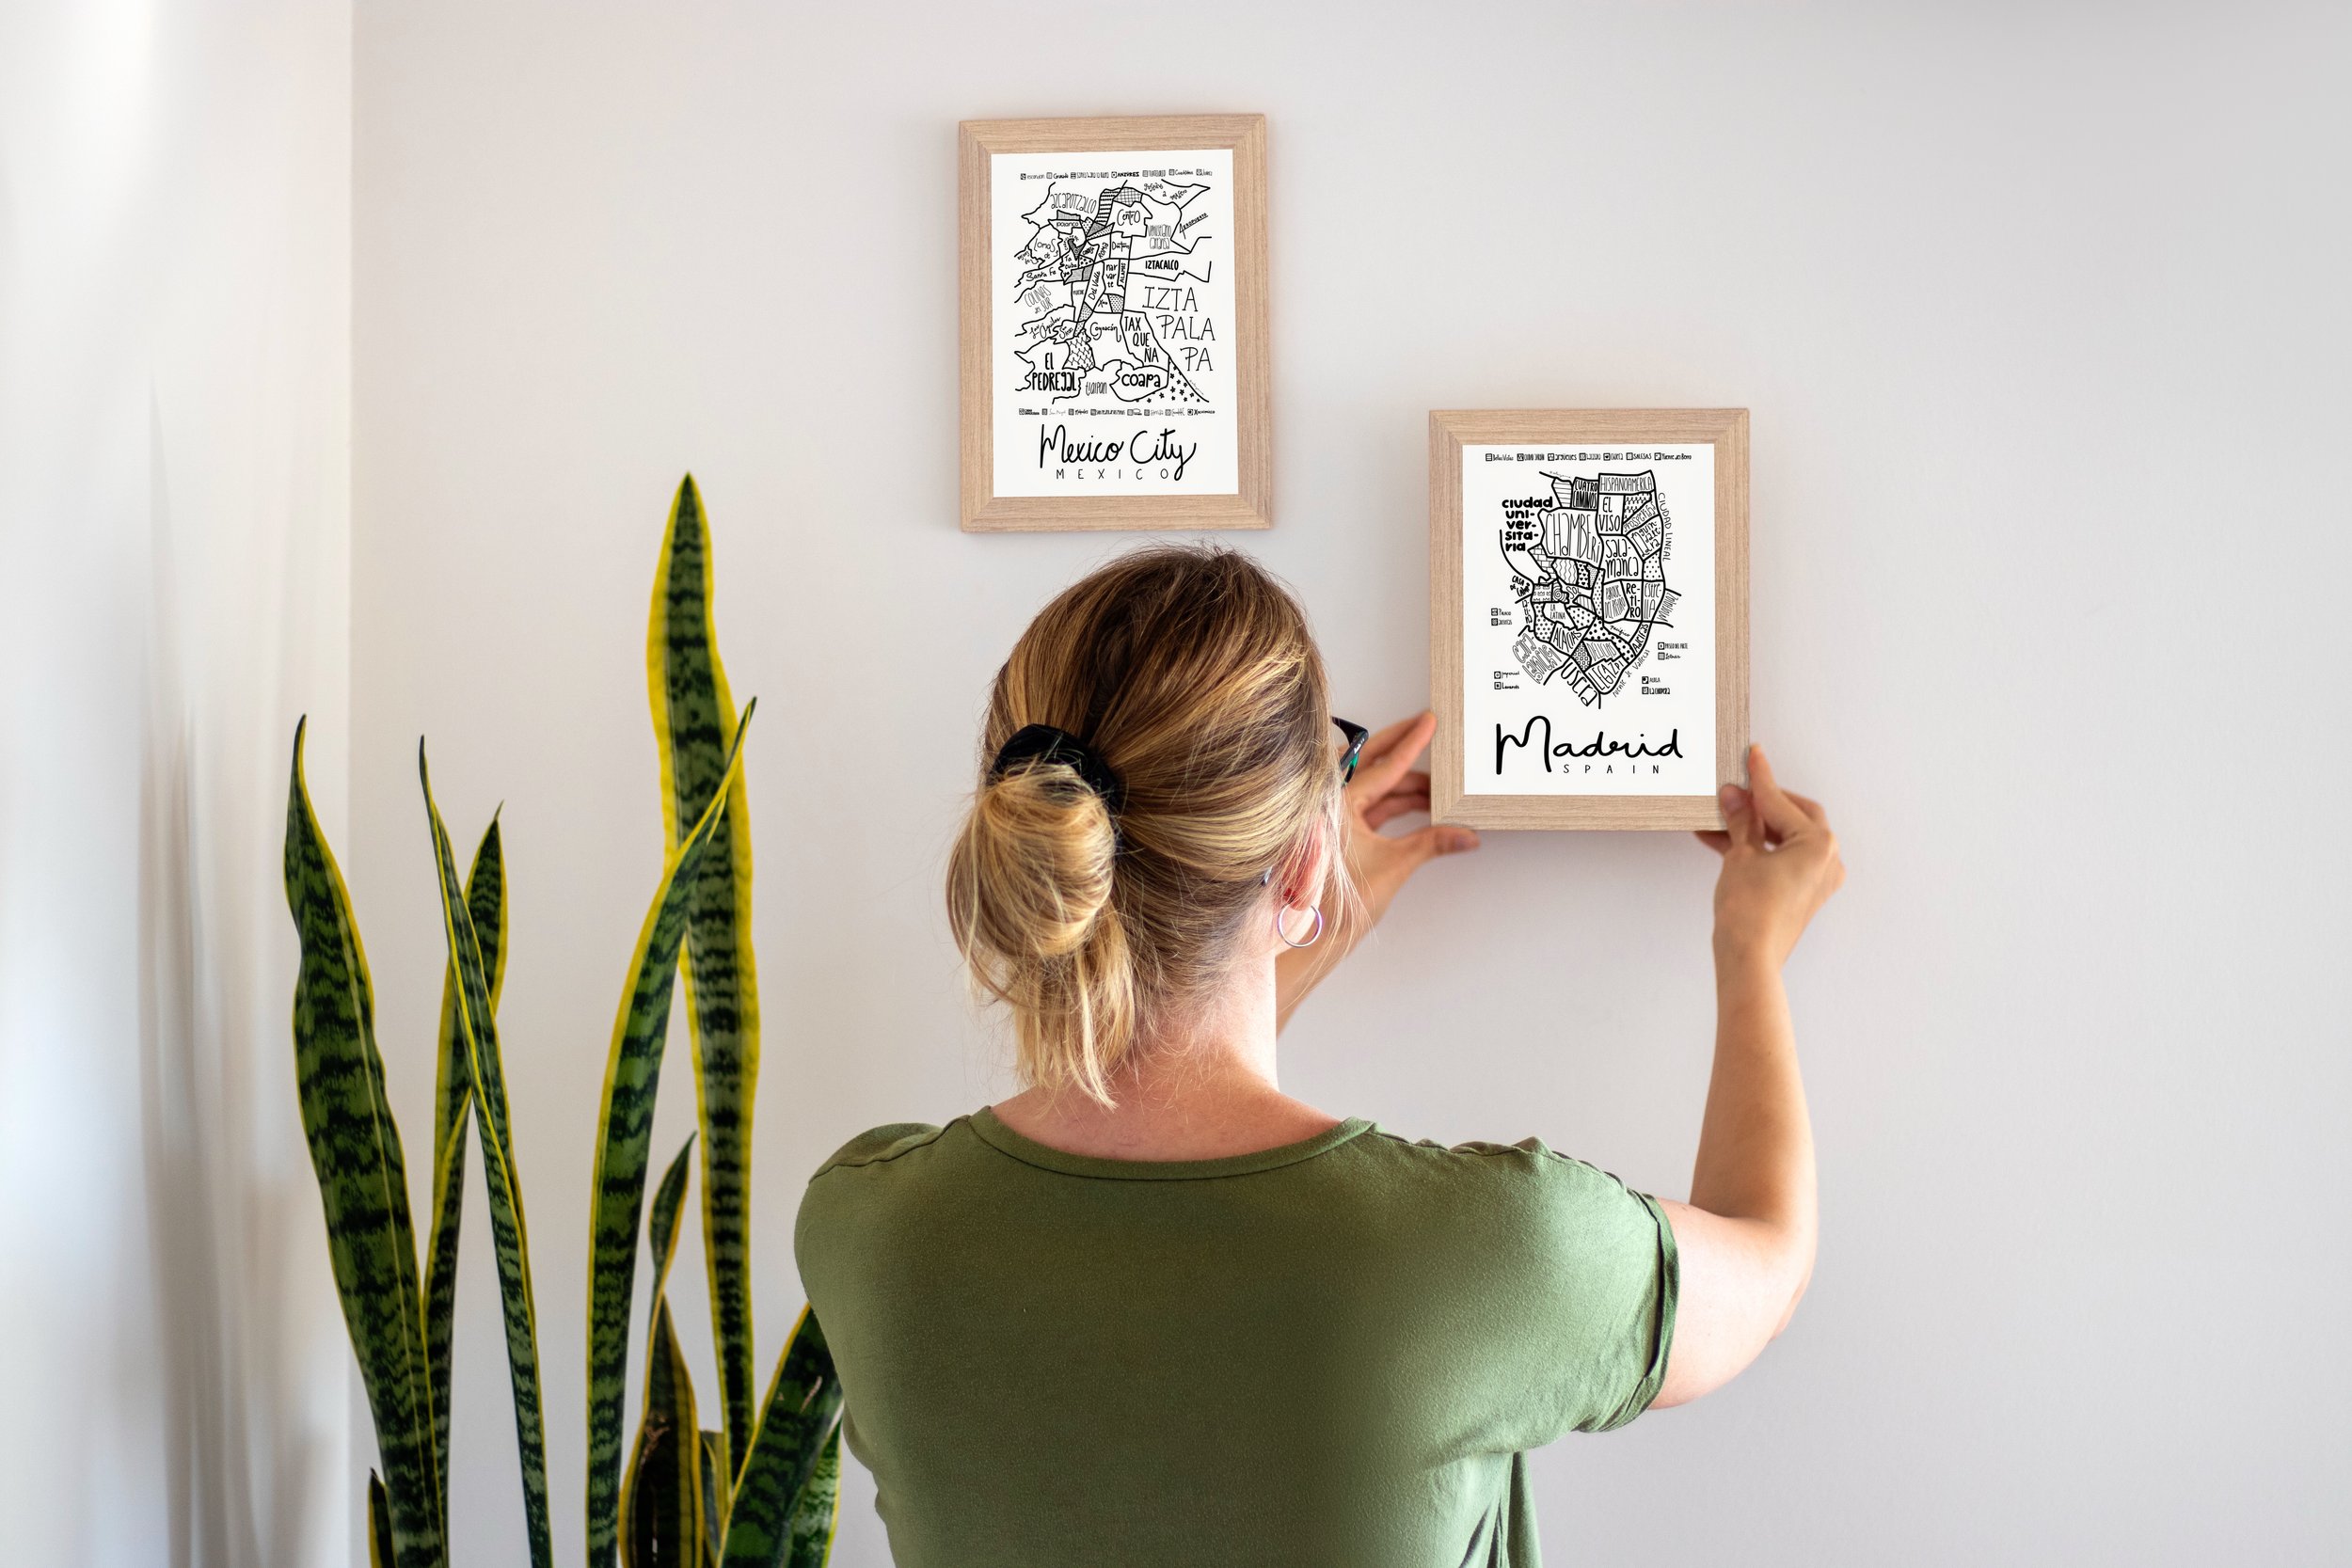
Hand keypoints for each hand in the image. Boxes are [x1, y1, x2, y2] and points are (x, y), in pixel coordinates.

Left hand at [1336, 712, 1479, 933]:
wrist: (1315, 936)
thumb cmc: (1338, 905)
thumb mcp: (1393, 867)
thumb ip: (1431, 843)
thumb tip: (1468, 835)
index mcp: (1337, 803)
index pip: (1382, 766)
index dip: (1410, 743)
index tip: (1428, 722)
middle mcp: (1331, 803)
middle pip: (1371, 763)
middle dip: (1401, 745)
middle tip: (1426, 725)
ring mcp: (1335, 816)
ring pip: (1375, 787)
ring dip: (1407, 784)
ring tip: (1440, 783)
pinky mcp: (1341, 830)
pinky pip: (1372, 805)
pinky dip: (1397, 803)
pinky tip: (1423, 804)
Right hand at [1696, 744, 1843, 970]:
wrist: (1748, 958)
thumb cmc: (1751, 912)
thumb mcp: (1741, 854)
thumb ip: (1741, 820)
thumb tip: (1734, 796)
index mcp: (1819, 843)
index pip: (1781, 801)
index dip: (1760, 778)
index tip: (1752, 756)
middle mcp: (1826, 860)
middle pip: (1791, 815)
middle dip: (1760, 803)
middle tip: (1733, 792)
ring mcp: (1815, 879)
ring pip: (1783, 838)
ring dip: (1753, 826)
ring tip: (1719, 817)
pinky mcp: (1801, 893)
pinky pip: (1779, 859)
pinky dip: (1756, 848)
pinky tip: (1722, 840)